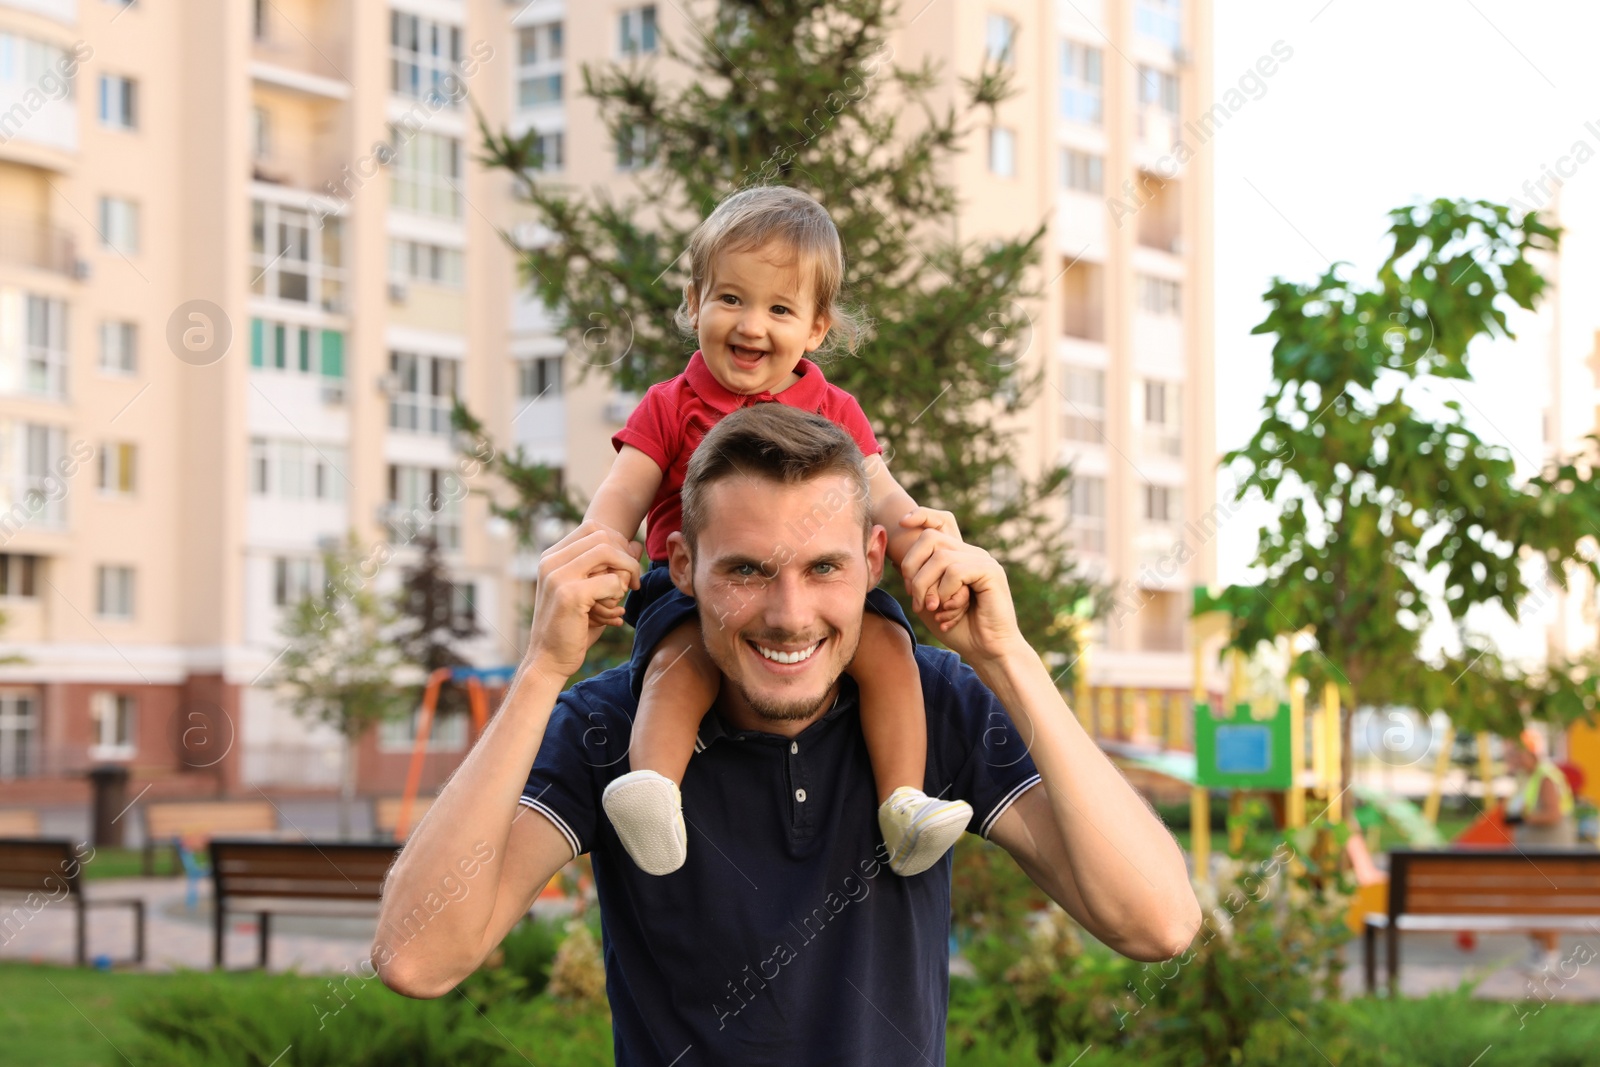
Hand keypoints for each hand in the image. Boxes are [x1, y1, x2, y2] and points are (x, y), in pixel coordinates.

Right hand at [526, 522, 641, 682]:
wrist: (548, 660)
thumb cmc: (572, 627)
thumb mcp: (593, 593)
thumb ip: (611, 567)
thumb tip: (637, 544)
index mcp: (551, 557)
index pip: (593, 528)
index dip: (617, 542)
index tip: (625, 566)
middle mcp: (551, 561)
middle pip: (603, 536)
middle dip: (625, 555)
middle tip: (632, 581)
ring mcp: (557, 576)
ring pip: (607, 551)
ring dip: (626, 570)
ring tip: (626, 592)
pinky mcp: (569, 594)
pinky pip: (610, 580)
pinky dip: (618, 593)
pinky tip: (615, 613)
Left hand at [899, 524, 1025, 666]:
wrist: (987, 652)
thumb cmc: (959, 630)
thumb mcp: (928, 603)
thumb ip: (915, 580)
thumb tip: (892, 556)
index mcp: (958, 556)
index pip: (941, 520)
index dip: (921, 515)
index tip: (902, 524)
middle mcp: (971, 553)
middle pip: (930, 537)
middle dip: (911, 565)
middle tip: (914, 597)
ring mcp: (983, 561)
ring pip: (939, 556)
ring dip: (925, 585)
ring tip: (929, 608)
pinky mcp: (991, 572)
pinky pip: (955, 571)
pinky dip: (945, 592)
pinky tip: (948, 611)